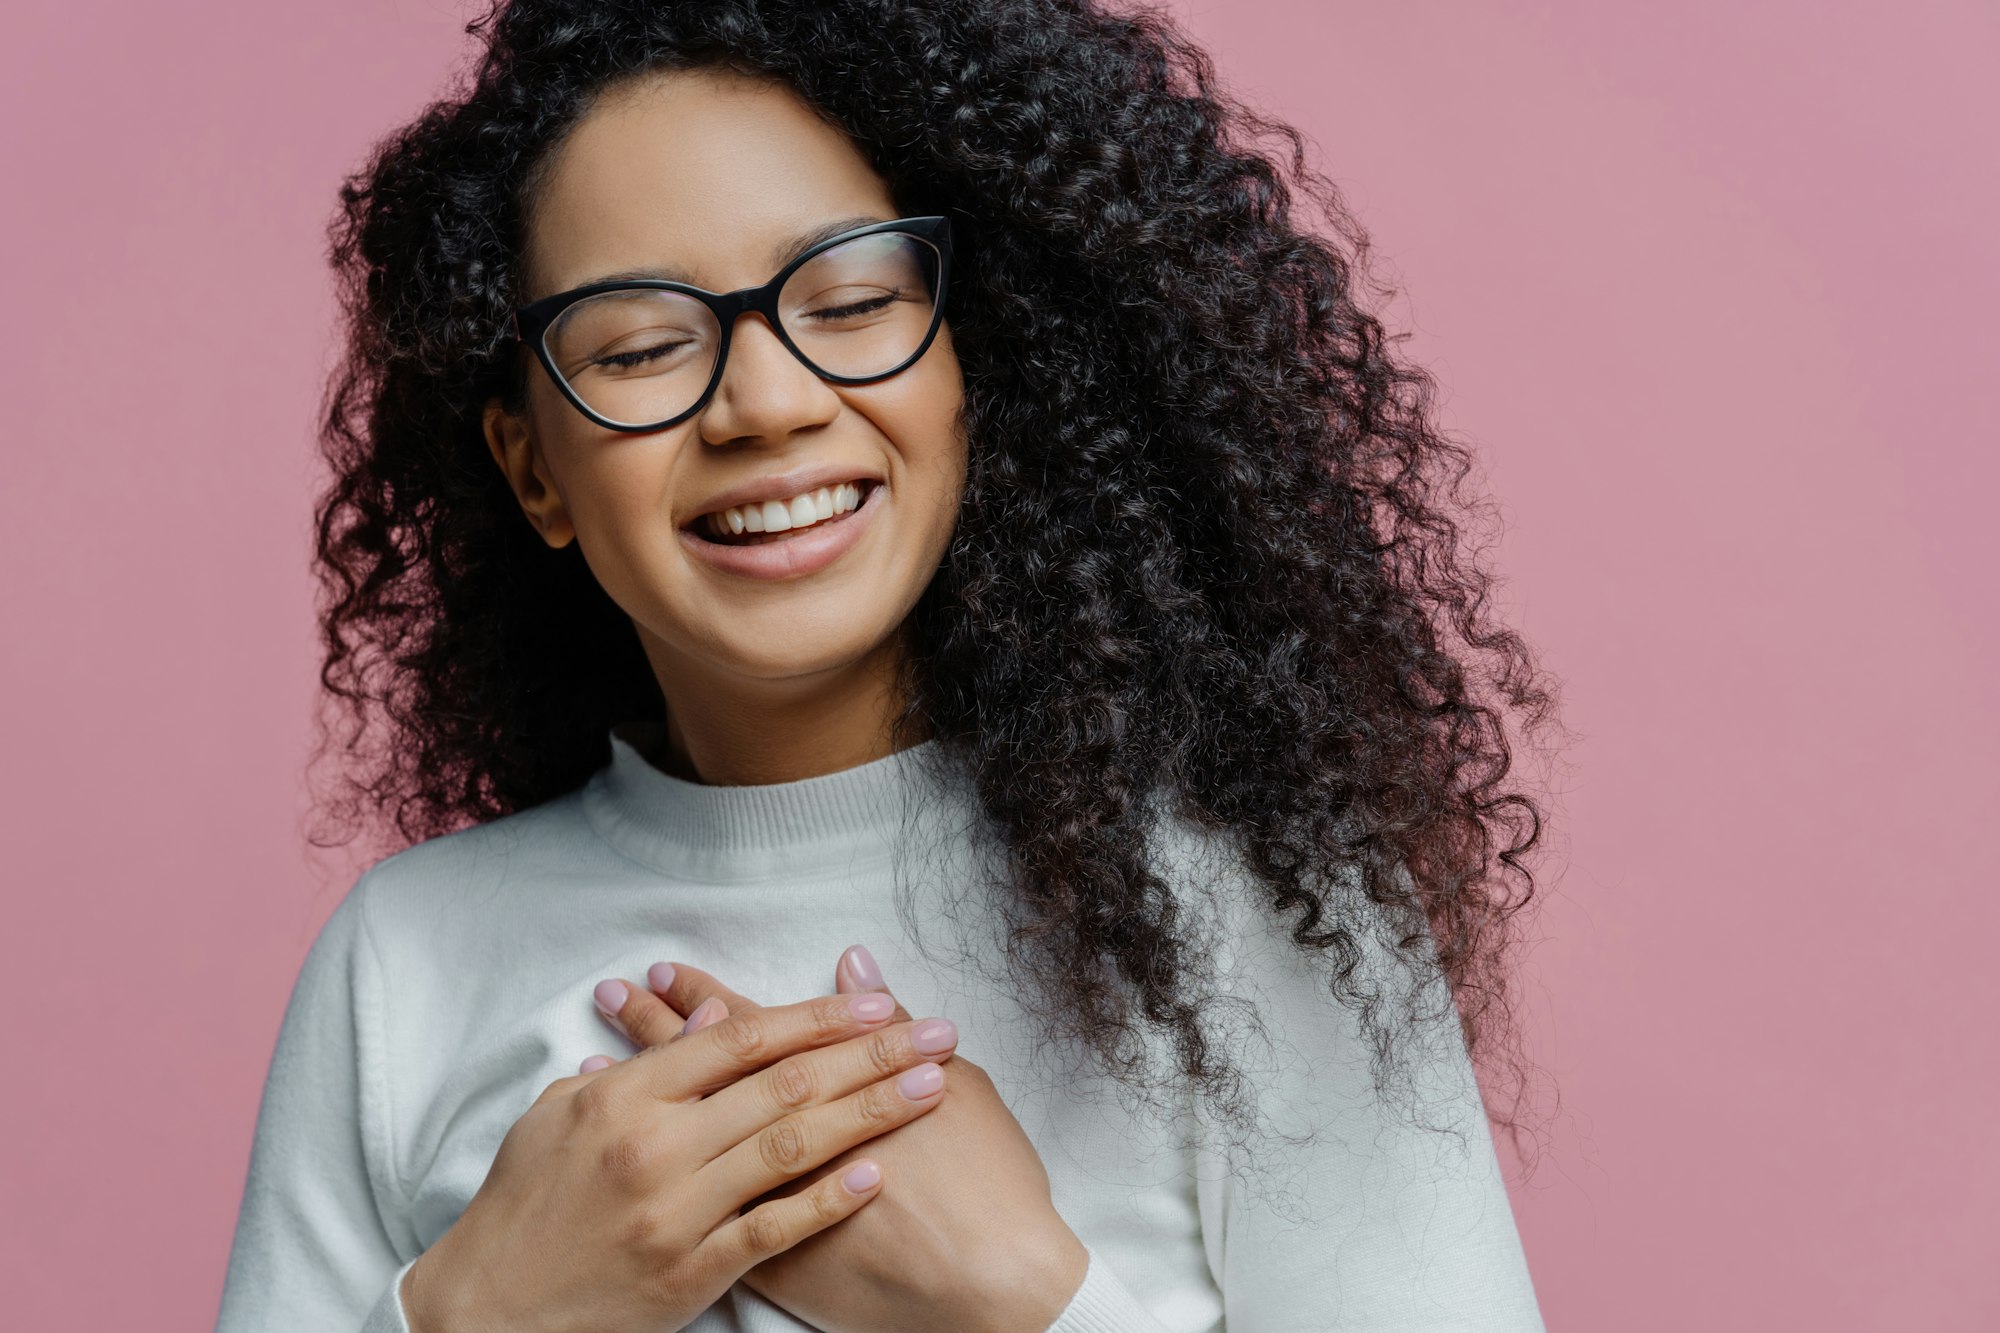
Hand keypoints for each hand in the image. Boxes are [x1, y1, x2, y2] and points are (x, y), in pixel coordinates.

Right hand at [399, 984, 952, 1332]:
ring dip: (870, 1112)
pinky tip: (876, 1173)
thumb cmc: (526, 1203)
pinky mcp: (689, 1273)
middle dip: (869, 1052)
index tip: (876, 999)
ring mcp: (676, 1212)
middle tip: (933, 1031)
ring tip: (930, 1085)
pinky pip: (772, 1230)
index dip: (815, 1015)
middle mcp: (656, 1146)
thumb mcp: (563, 1111)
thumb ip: (646, 1061)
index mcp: (626, 1096)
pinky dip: (826, 1200)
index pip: (739, 1038)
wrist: (486, 1308)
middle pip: (783, 1084)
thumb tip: (715, 1009)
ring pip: (790, 1148)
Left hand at [602, 949, 1090, 1332]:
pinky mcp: (757, 1266)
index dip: (707, 999)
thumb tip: (855, 973)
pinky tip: (625, 1145)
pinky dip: (650, 1173)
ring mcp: (753, 1210)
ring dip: (642, 1087)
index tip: (669, 974)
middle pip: (701, 1075)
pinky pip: (682, 1209)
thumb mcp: (957, 1093)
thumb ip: (892, 1033)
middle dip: (659, 1027)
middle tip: (623, 992)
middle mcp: (772, 1149)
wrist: (994, 1292)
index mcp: (821, 1096)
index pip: (747, 1034)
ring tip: (600, 1048)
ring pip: (680, 1137)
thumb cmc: (987, 1189)